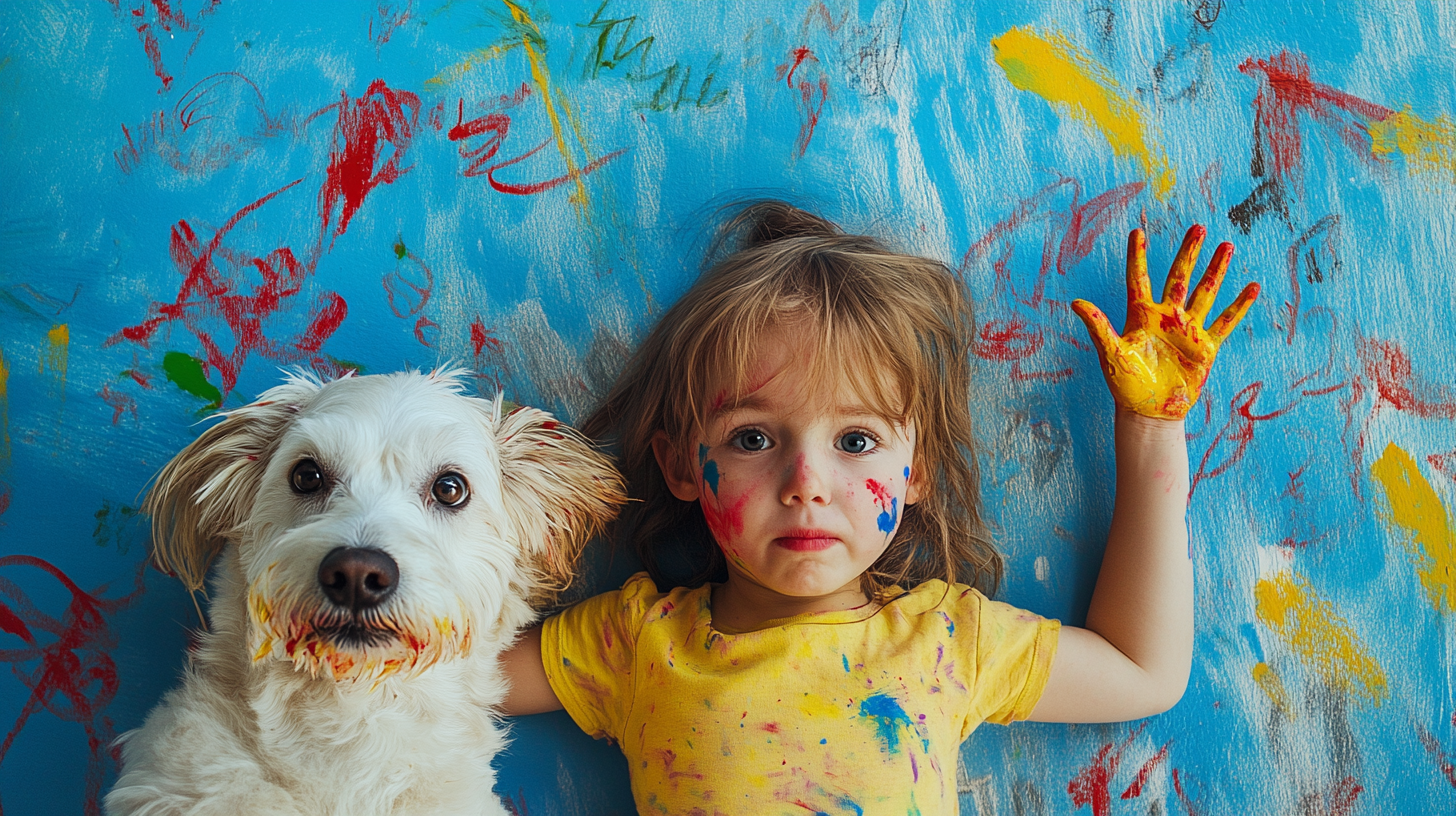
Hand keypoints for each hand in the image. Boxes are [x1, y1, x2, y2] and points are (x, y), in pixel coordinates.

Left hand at [1072, 226, 1258, 419]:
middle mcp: (1165, 317)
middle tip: (1198, 227)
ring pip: (1204, 292)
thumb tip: (1076, 302)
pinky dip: (1239, 306)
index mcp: (1140, 315)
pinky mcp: (1206, 347)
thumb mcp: (1111, 354)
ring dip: (1215, 270)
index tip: (1138, 231)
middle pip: (1178, 277)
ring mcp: (1187, 329)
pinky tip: (1252, 287)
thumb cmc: (1126, 385)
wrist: (1149, 412)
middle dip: (1188, 253)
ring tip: (1227, 246)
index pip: (1139, 279)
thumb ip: (1098, 327)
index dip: (1137, 256)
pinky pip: (1225, 322)